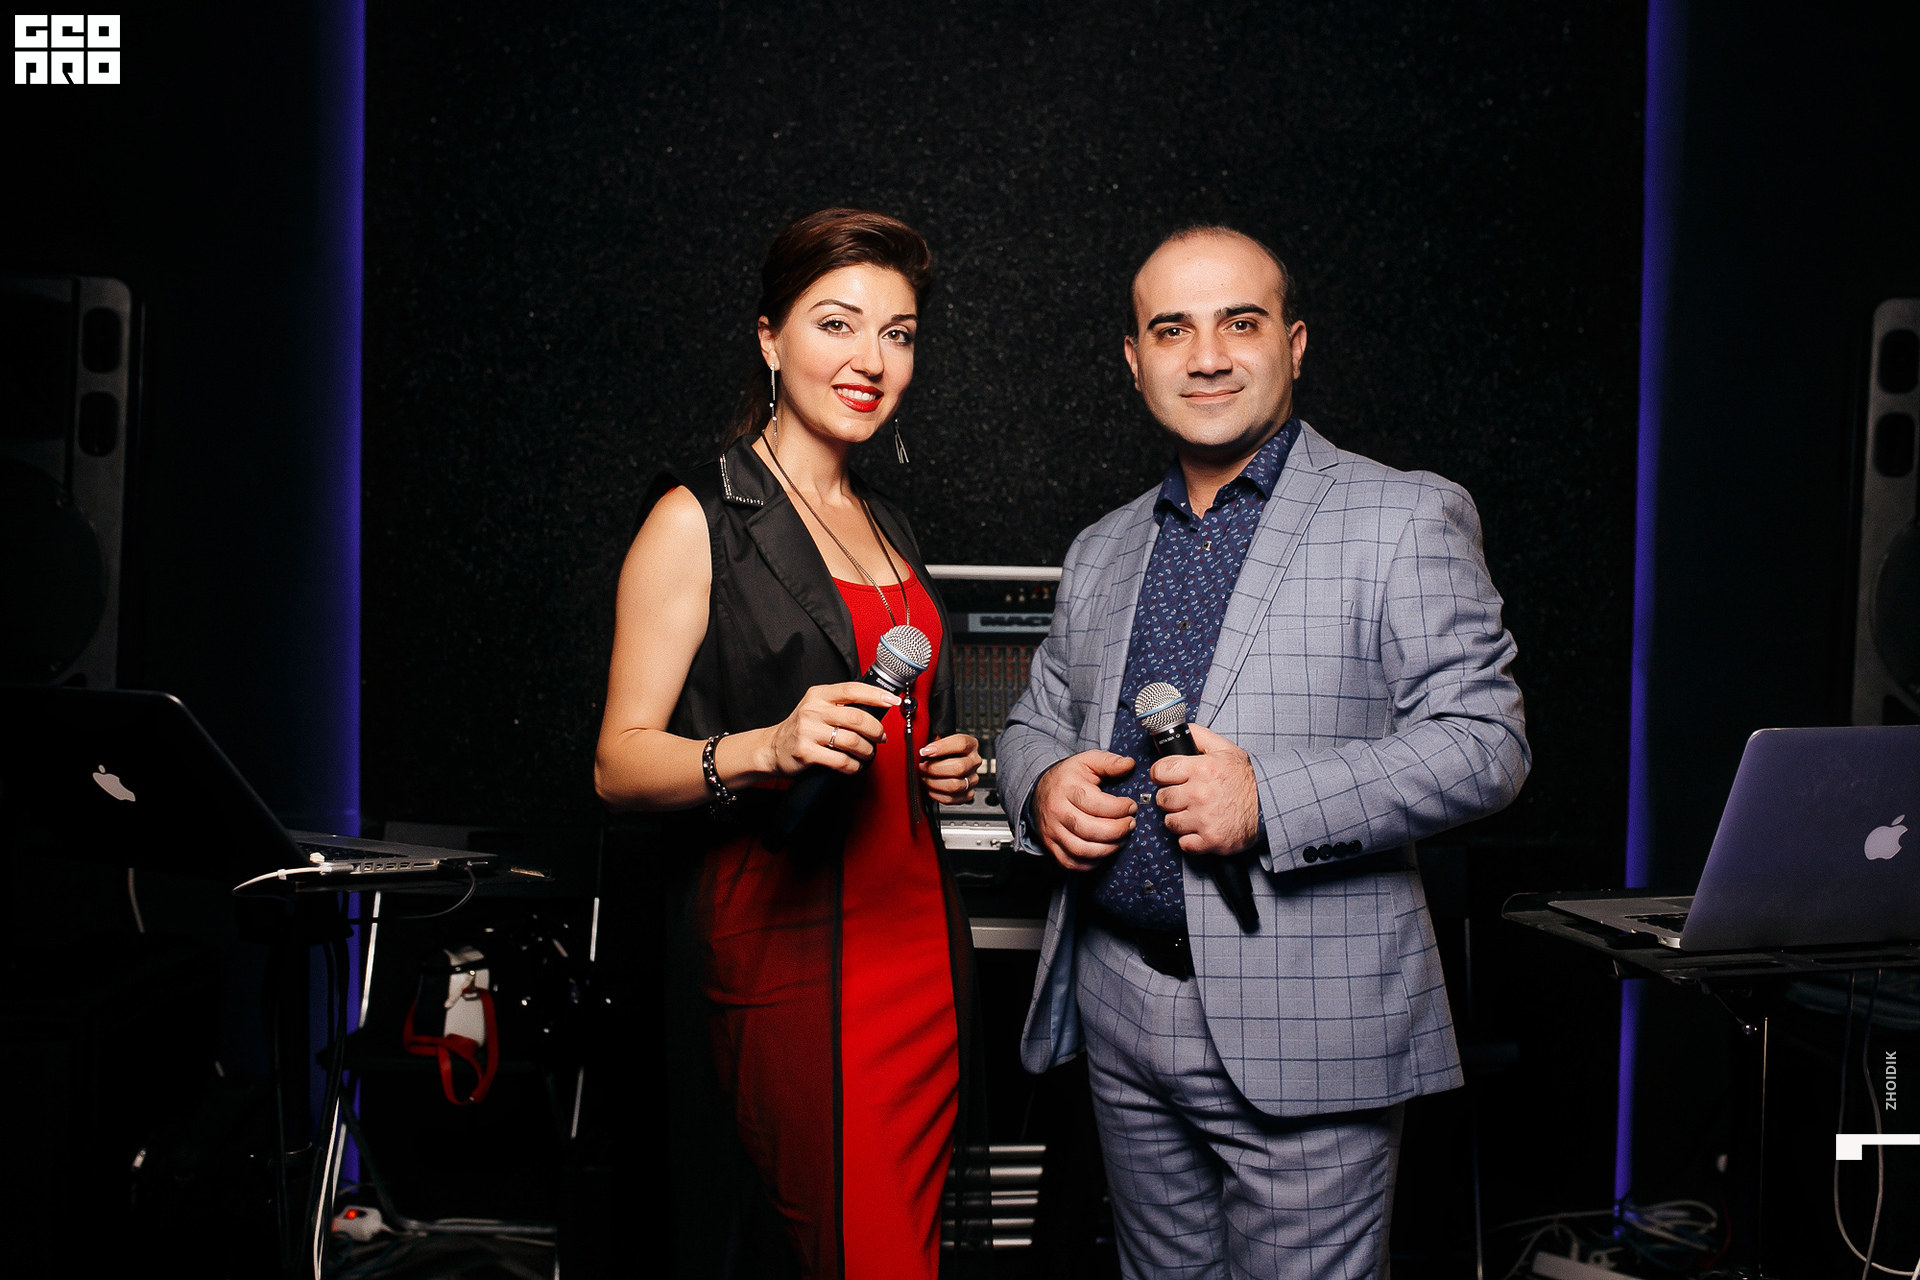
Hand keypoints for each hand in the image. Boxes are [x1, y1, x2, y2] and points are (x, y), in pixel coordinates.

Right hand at [763, 683, 896, 776]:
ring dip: (867, 750)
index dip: (876, 695)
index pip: (852, 690)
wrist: (773, 748)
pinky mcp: (806, 752)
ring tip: (868, 753)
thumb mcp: (817, 707)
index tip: (893, 701)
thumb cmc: (802, 728)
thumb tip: (877, 707)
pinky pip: (841, 761)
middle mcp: (813, 710)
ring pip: (852, 741)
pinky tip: (854, 766)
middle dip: (875, 730)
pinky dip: (854, 766)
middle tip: (880, 737)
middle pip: (856, 718)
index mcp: (818, 695)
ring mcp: (808, 731)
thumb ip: (841, 704)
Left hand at [918, 734, 982, 804]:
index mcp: (970, 746)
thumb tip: (922, 745)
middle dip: (935, 768)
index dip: (941, 747)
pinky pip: (950, 799)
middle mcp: (974, 762)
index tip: (925, 751)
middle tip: (922, 767)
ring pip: (954, 785)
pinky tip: (930, 787)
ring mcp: (972, 779)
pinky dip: (936, 794)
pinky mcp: (967, 794)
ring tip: (925, 777)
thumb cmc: (943, 754)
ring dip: (934, 782)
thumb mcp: (939, 741)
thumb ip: (933, 739)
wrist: (949, 767)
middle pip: (959, 767)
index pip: (961, 743)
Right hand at [1032, 751, 1137, 871]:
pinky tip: (1104, 851)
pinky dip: (1092, 863)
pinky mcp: (1051, 847)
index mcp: (1067, 788)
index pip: (1095, 804)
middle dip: (1116, 830)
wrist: (1039, 790)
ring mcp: (1052, 832)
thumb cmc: (1068, 777)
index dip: (1118, 808)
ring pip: (1081, 850)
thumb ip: (1109, 762)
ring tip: (1121, 838)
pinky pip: (1071, 863)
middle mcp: (1057, 811)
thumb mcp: (1087, 762)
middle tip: (1130, 824)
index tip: (1131, 807)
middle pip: (1088, 830)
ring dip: (1108, 849)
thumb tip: (1129, 764)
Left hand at [1151, 725, 1260, 855]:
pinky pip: (1183, 843)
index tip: (1166, 779)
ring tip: (1194, 813)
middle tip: (1184, 797)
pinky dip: (1190, 839)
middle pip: (1162, 799)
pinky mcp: (1210, 840)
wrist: (1270, 805)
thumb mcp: (1225, 749)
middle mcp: (1200, 794)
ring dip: (1179, 819)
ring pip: (1170, 822)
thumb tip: (1179, 729)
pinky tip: (1201, 829)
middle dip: (1170, 798)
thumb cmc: (1246, 779)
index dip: (1161, 775)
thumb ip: (1198, 736)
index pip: (1160, 771)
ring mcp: (1204, 819)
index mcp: (1201, 769)